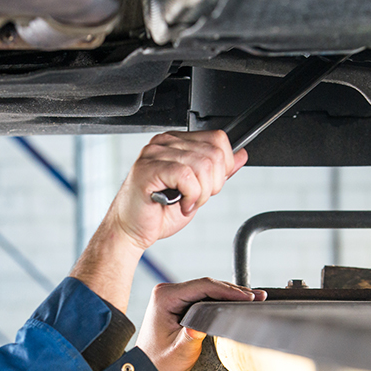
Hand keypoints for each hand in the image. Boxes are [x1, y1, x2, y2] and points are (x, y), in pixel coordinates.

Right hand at [69, 131, 244, 312]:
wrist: (130, 231)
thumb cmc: (156, 213)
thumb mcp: (196, 190)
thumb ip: (217, 172)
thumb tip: (240, 155)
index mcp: (176, 143)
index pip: (217, 139)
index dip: (224, 166)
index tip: (210, 187)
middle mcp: (164, 143)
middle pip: (213, 153)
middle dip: (213, 184)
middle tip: (196, 199)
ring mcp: (153, 154)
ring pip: (202, 165)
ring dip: (201, 193)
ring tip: (187, 203)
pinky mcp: (147, 169)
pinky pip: (186, 176)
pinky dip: (191, 195)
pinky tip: (180, 204)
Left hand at [114, 278, 264, 370]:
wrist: (147, 370)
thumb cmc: (159, 362)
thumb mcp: (179, 351)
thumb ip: (191, 337)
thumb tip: (202, 326)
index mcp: (164, 298)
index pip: (202, 287)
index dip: (228, 291)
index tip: (247, 297)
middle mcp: (166, 292)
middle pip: (206, 285)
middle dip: (233, 291)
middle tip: (257, 297)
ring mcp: (171, 296)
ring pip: (206, 289)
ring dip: (228, 294)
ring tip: (252, 298)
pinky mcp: (177, 302)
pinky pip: (202, 296)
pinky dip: (220, 299)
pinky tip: (236, 302)